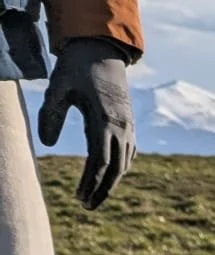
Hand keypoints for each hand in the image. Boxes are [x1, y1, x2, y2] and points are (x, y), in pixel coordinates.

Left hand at [37, 38, 135, 208]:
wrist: (102, 47)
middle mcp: (122, 127)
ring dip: (111, 183)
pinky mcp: (129, 124)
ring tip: (95, 196)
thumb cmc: (77, 65)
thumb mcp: (58, 85)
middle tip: (87, 207)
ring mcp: (128, 127)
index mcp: (106, 120)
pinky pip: (128, 153)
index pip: (99, 162)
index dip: (90, 183)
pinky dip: (120, 168)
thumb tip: (46, 145)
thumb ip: (50, 113)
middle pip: (115, 170)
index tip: (78, 197)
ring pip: (124, 164)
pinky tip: (109, 175)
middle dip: (102, 191)